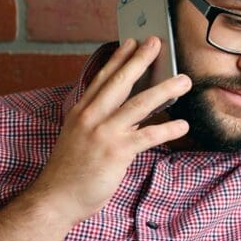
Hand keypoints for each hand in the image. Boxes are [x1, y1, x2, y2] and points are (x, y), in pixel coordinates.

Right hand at [27, 37, 191, 224]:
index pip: (102, 78)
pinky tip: (184, 125)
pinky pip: (148, 136)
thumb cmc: (71, 172)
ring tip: (184, 80)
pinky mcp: (117, 152)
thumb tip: (130, 116)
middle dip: (140, 60)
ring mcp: (103, 133)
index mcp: (81, 112)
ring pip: (139, 104)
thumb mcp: (81, 138)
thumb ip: (102, 123)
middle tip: (157, 42)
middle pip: (120, 82)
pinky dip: (168, 129)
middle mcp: (91, 117)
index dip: (118, 59)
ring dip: (165, 90)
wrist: (57, 198)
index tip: (131, 42)